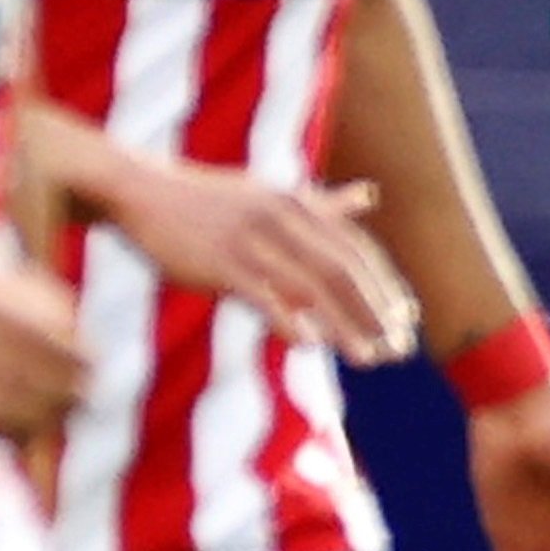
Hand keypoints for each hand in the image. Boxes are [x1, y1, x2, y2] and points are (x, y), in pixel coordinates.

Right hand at [0, 235, 93, 437]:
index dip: (71, 355)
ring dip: (32, 418)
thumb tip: (66, 322)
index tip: (95, 364)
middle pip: (19, 373)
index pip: (34, 331)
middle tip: (86, 399)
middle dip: (60, 392)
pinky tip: (12, 429)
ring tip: (57, 420)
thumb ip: (5, 291)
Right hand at [86, 156, 418, 360]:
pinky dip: (290, 320)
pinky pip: (264, 296)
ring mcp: (253, 239)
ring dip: (346, 326)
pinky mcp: (220, 262)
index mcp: (300, 203)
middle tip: (400, 348)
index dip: (387, 286)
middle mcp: (284, 218)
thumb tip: (370, 195)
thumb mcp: (272, 194)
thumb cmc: (208, 199)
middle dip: (377, 312)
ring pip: (312, 287)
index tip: (408, 319)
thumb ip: (324, 203)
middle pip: (344, 271)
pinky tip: (312, 347)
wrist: (141, 191)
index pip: (358, 250)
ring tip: (370, 359)